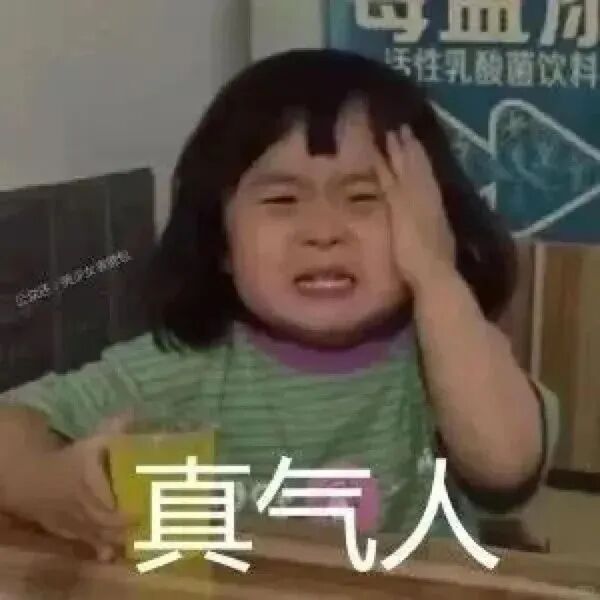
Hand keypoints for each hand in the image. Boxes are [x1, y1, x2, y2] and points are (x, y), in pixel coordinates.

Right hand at [11, 413, 133, 561]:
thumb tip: (134, 412)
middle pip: (106, 519)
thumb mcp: (93, 442)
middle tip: (146, 525)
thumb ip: (115, 428)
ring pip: (97, 532)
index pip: (108, 497)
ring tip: (134, 542)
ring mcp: (74, 519)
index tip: (144, 509)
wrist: (34, 477)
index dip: (126, 506)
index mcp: (89, 481)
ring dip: (115, 538)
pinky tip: (109, 555)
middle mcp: (83, 503)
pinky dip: (97, 546)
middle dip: (125, 525)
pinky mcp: (67, 529)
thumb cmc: (69, 458)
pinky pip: (83, 540)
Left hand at [374, 126, 455, 296]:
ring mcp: (414, 200)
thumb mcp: (438, 245)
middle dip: (412, 148)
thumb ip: (434, 234)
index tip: (417, 147)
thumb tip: (432, 232)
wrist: (434, 272)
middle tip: (404, 128)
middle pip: (419, 169)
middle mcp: (428, 199)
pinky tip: (379, 152)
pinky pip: (391, 180)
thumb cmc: (434, 269)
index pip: (428, 181)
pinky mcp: (401, 206)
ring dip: (401, 149)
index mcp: (437, 210)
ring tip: (394, 131)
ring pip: (407, 168)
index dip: (422, 163)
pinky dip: (386, 164)